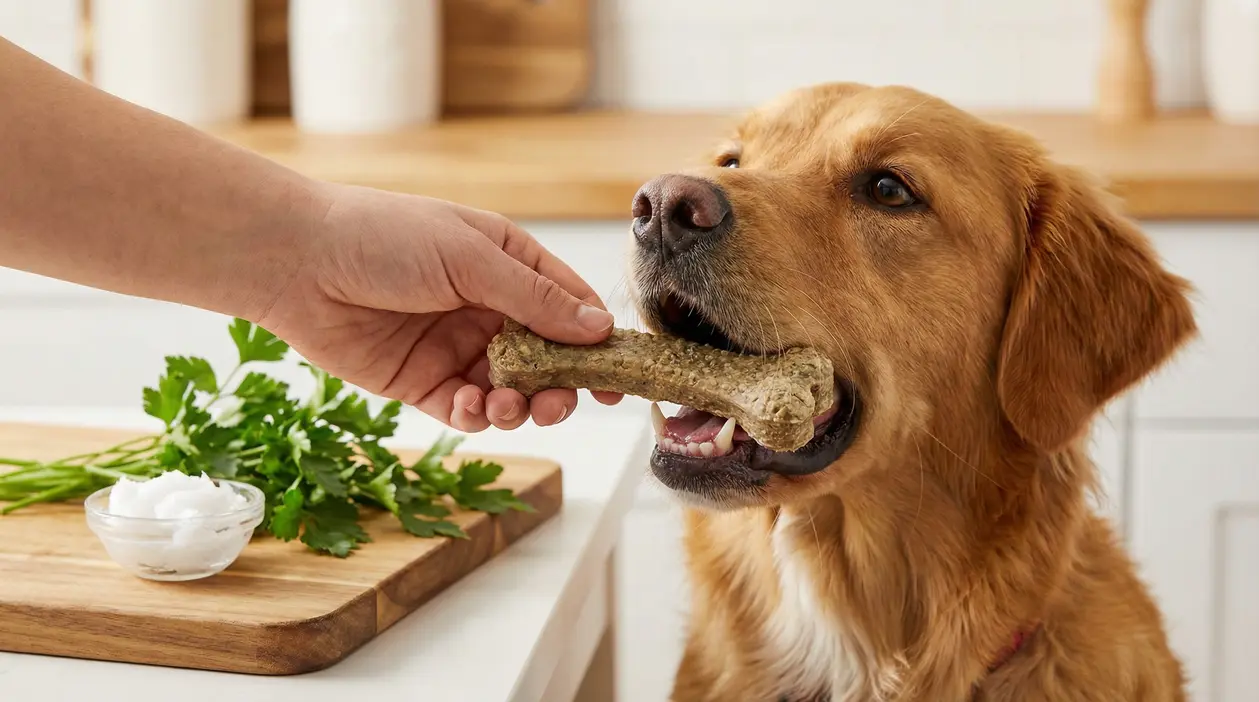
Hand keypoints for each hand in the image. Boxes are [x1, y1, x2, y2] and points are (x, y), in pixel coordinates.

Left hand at [259, 183, 622, 431]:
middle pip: (547, 357)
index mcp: (507, 263)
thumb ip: (535, 297)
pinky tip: (472, 408)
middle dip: (561, 385)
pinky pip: (467, 410)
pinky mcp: (422, 382)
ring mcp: (456, 346)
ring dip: (521, 406)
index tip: (622, 377)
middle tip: (561, 401)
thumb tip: (598, 328)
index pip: (570, 305)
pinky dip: (478, 417)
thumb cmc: (382, 237)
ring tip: (510, 406)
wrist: (296, 262)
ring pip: (512, 391)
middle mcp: (488, 306)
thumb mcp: (470, 257)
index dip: (598, 342)